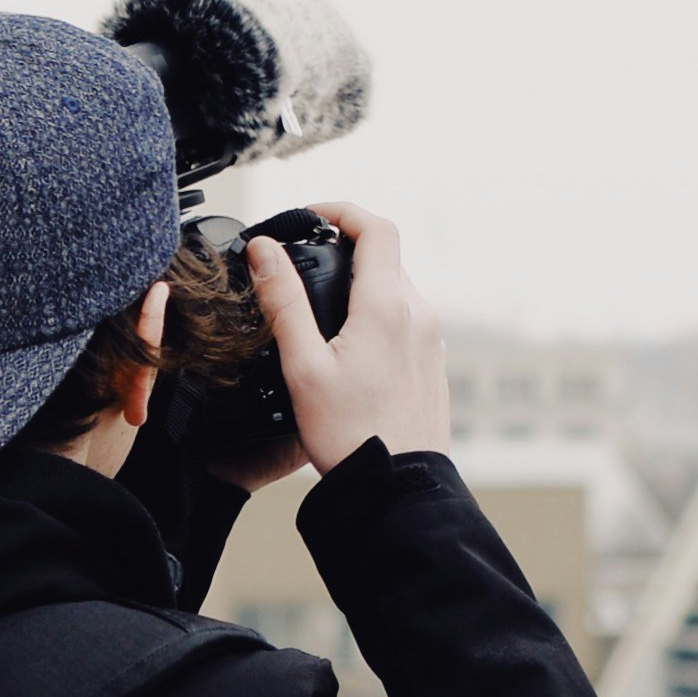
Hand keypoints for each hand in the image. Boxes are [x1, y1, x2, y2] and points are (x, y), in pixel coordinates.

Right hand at [242, 204, 451, 477]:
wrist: (398, 487)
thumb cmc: (351, 435)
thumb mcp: (303, 365)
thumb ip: (283, 301)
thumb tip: (264, 251)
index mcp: (387, 305)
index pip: (376, 227)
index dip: (342, 210)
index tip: (312, 216)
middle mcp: (418, 313)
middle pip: (385, 256)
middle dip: (345, 249)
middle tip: (305, 261)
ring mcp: (431, 338)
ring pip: (396, 287)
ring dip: (361, 283)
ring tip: (321, 308)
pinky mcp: (432, 362)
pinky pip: (406, 318)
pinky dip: (377, 312)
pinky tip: (348, 345)